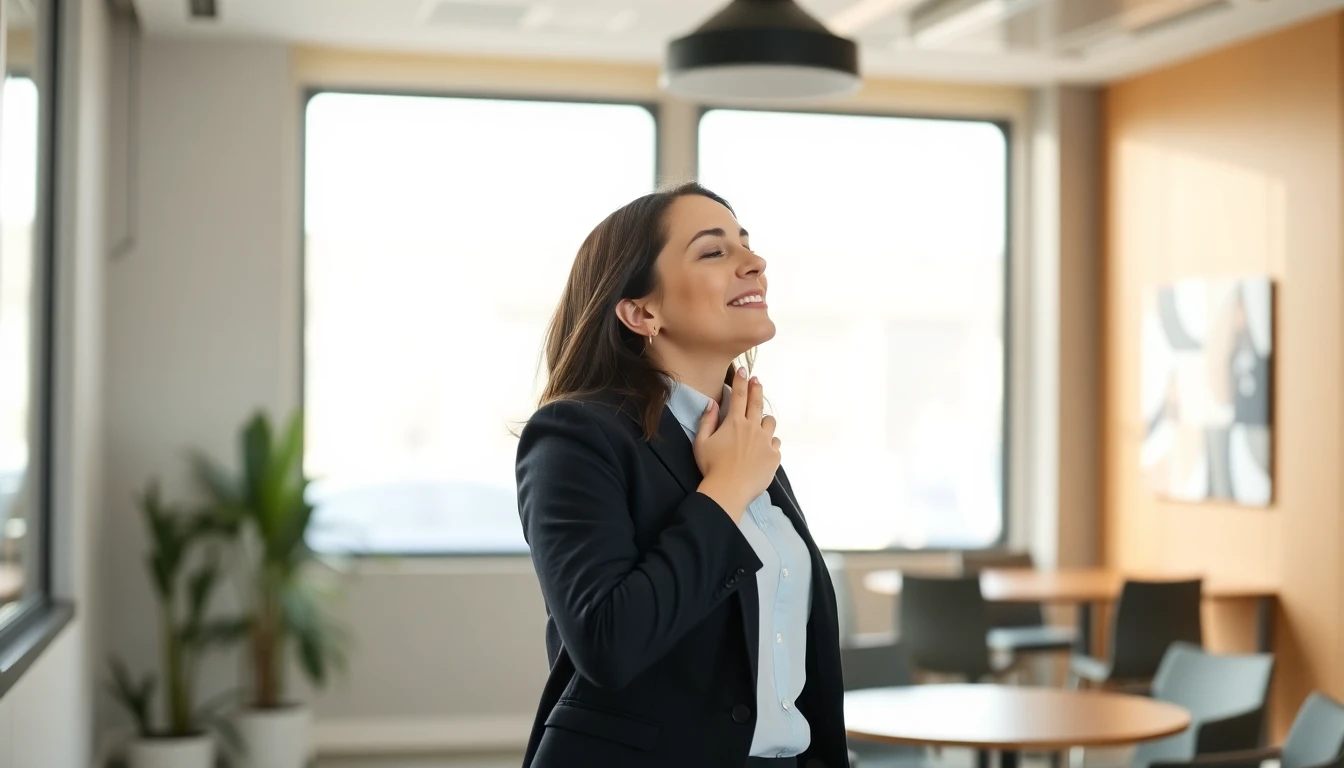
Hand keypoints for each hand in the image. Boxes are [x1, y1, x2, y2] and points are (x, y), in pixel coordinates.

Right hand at [692, 367, 781, 521]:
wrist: (729, 490)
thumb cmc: (711, 467)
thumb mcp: (701, 443)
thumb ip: (706, 421)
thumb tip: (712, 404)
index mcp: (735, 423)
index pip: (738, 395)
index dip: (741, 380)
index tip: (744, 370)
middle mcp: (753, 428)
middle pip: (758, 402)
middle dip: (757, 389)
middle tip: (757, 381)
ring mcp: (766, 442)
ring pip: (770, 422)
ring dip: (764, 420)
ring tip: (759, 423)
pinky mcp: (774, 456)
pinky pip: (775, 444)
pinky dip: (770, 443)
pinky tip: (763, 449)